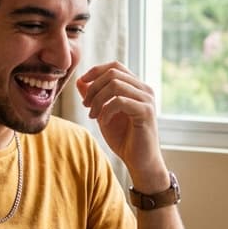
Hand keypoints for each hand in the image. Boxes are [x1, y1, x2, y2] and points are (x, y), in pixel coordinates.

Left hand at [76, 62, 169, 188]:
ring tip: (92, 115)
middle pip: (113, 73)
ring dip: (98, 99)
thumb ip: (94, 97)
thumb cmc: (124, 139)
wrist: (139, 162)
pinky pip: (120, 101)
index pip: (115, 66)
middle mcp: (144, 90)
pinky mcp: (146, 112)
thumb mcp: (103, 114)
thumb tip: (80, 81)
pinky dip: (106, 110)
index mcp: (136, 87)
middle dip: (94, 87)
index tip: (83, 84)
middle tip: (86, 105)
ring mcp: (147, 100)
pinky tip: (102, 121)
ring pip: (115, 85)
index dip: (96, 71)